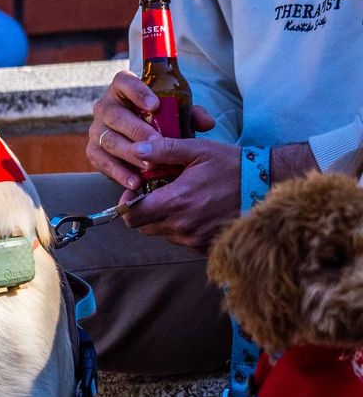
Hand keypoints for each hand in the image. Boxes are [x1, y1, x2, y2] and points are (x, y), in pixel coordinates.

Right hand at [86, 70, 215, 188]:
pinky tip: (136, 182)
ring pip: (109, 140)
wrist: (141, 143)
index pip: (123, 82)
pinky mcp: (94, 151)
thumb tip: (207, 123)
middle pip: (115, 115)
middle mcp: (105, 108)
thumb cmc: (159, 123)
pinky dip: (119, 173)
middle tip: (156, 142)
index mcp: (123, 90)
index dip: (137, 91)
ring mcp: (97, 130)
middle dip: (136, 129)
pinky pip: (102, 162)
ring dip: (130, 154)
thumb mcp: (176, 115)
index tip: (155, 105)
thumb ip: (191, 115)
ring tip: (150, 166)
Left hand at [115, 135, 241, 251]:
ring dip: (164, 219)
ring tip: (181, 199)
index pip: (132, 216)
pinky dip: (183, 228)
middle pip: (144, 227)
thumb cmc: (232, 165)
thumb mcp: (198, 150)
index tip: (135, 192)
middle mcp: (183, 226)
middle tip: (157, 193)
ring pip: (163, 234)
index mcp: (176, 202)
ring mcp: (197, 240)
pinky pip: (183, 241)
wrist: (269, 185)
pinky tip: (196, 210)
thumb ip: (164, 150)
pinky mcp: (209, 247)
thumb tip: (136, 149)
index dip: (127, 204)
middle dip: (145, 211)